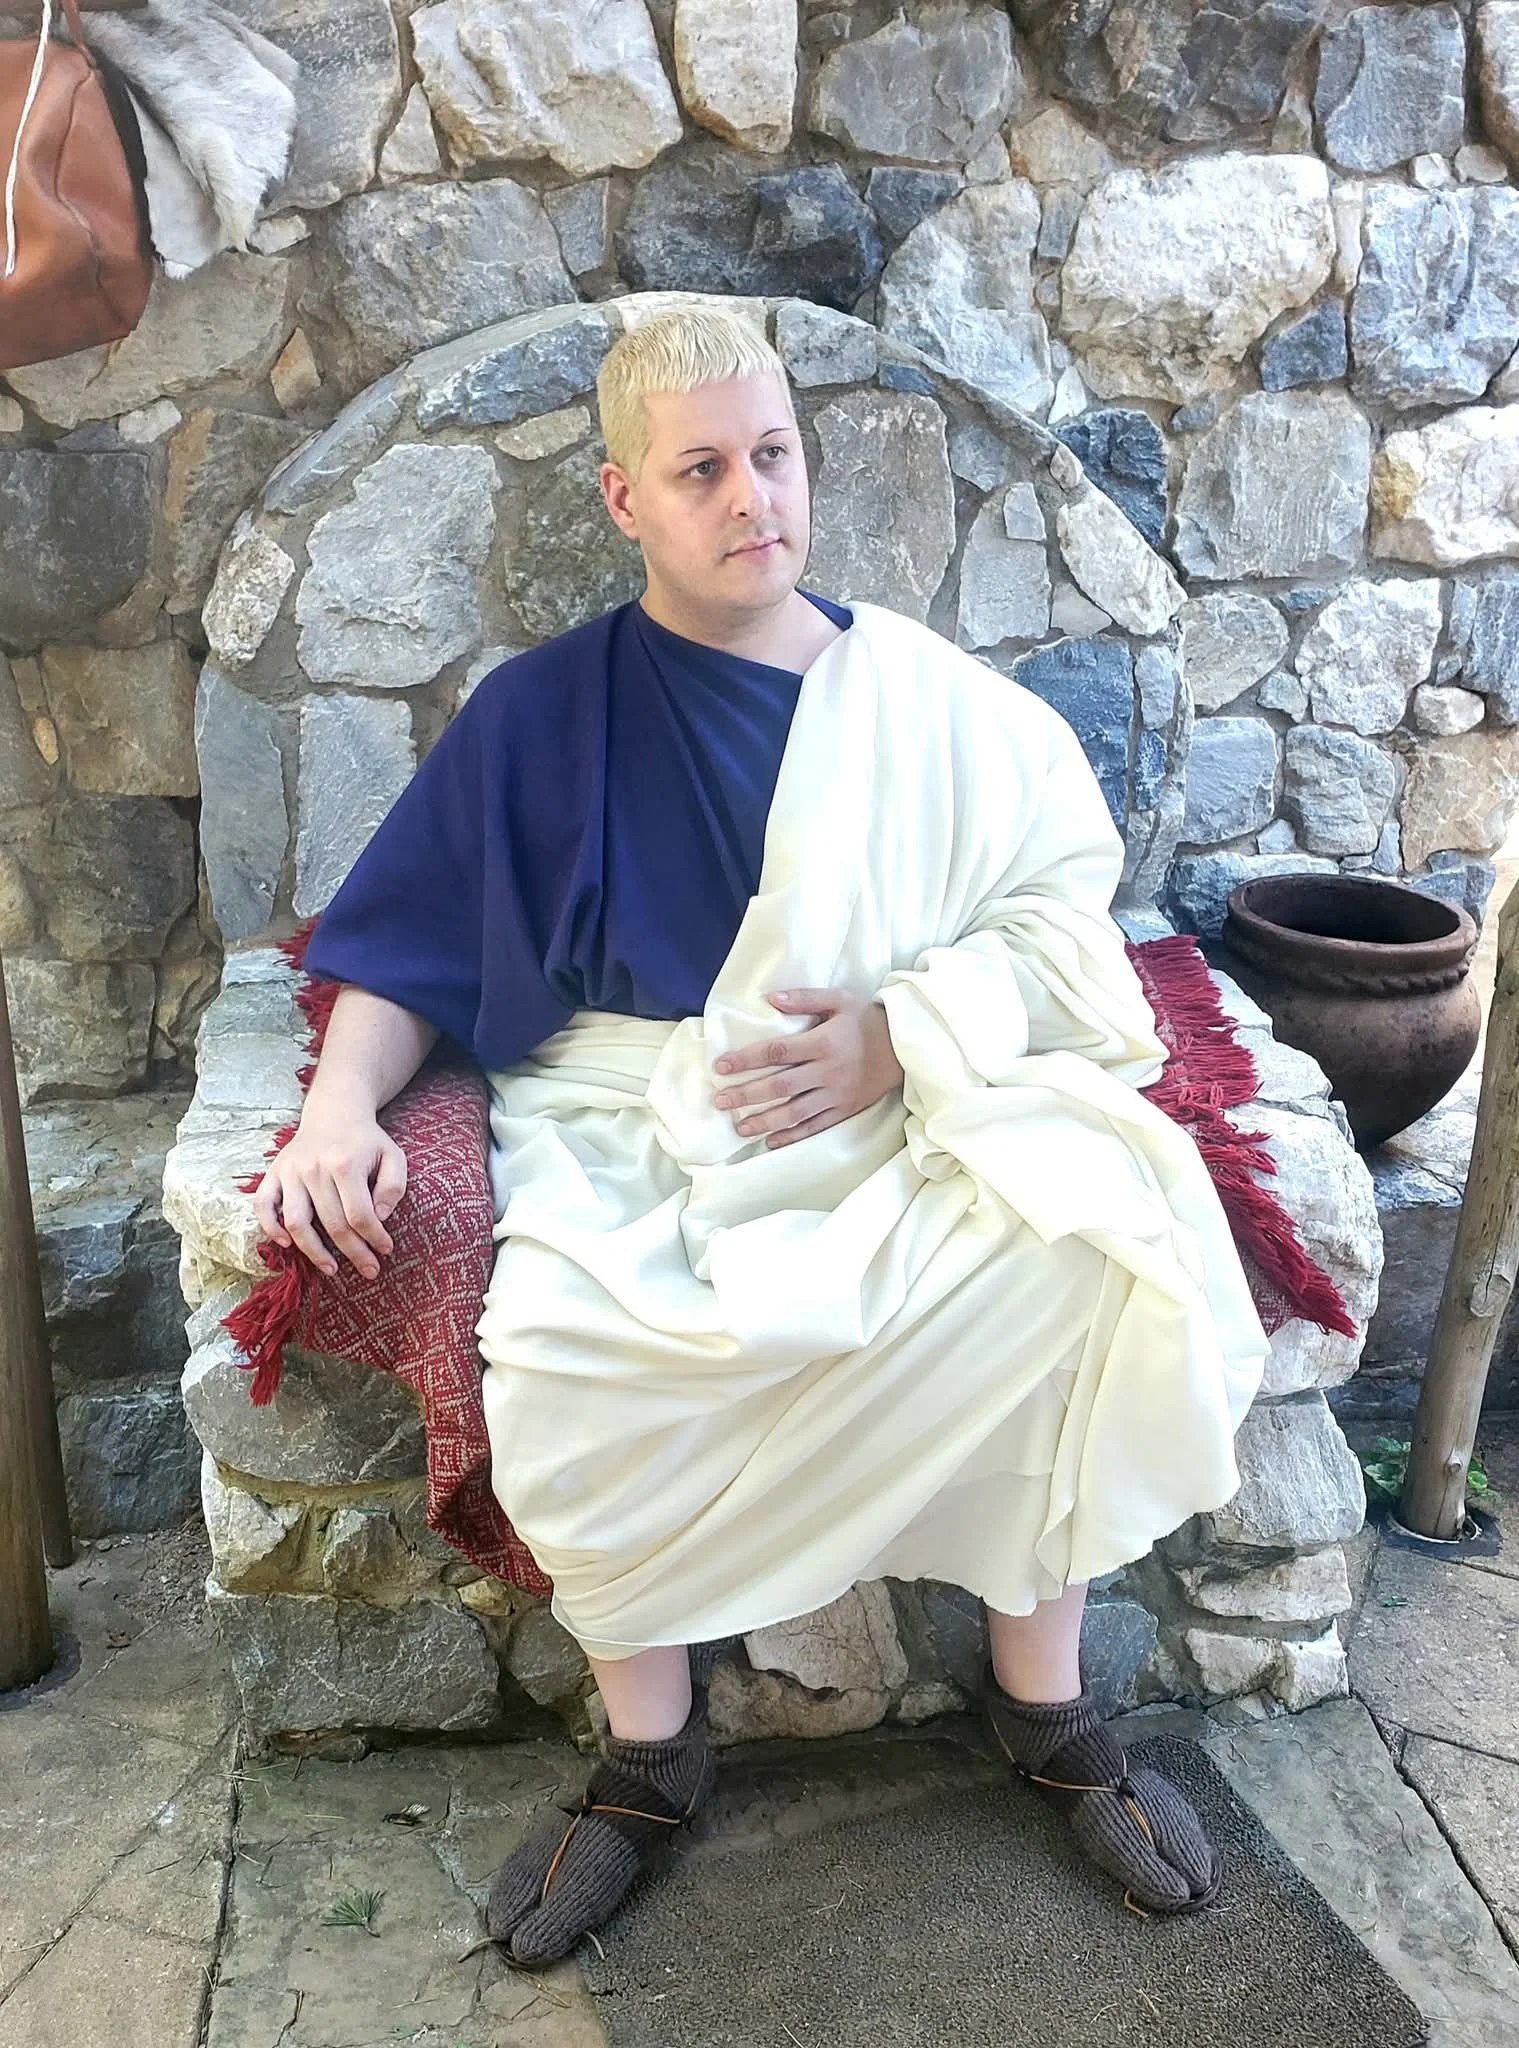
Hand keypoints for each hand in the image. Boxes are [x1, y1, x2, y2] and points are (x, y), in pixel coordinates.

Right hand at [251, 1097, 407, 1280]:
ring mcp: (290, 1172)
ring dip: (313, 1251)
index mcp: (345, 1164)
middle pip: (332, 1224)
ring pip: (296, 1222)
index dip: (374, 1238)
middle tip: (369, 1270)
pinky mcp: (274, 1173)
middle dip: (353, 1253)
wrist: (334, 1113)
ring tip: (331, 1269)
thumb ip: (393, 1187)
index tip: (385, 1250)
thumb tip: (379, 1218)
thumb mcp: (393, 1156)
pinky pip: (263, 1205)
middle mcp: (314, 1169)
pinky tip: (287, 1245)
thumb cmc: (366, 1141)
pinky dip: (270, 1227)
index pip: (360, 1215)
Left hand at [712, 987, 904, 1148]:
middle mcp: (829, 1071)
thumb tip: (770, 999)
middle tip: (720, 1101)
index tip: (722, 1065)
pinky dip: (793, 1136)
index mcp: (824, 1042)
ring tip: (739, 1127)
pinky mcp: (846, 1110)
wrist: (903, 1047)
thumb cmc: (865, 1020)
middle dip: (748, 1095)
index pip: (778, 1051)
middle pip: (781, 1086)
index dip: (747, 1059)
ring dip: (765, 1121)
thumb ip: (804, 999)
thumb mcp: (838, 1000)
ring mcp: (837, 1094)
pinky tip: (771, 1141)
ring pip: (795, 1112)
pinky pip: (816, 1126)